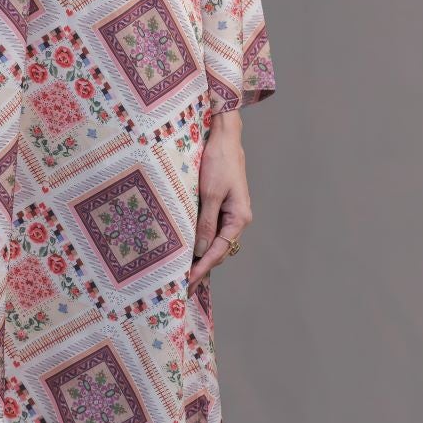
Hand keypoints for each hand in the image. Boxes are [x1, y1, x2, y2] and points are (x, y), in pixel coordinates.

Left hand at [187, 109, 251, 287]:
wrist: (223, 138)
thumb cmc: (219, 162)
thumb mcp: (210, 194)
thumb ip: (206, 223)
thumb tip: (201, 250)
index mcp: (239, 217)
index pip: (219, 250)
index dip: (203, 268)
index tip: (188, 282)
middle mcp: (236, 218)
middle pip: (219, 250)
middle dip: (202, 267)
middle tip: (183, 283)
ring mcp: (229, 212)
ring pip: (214, 241)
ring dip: (200, 255)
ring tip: (183, 271)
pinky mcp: (220, 205)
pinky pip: (210, 228)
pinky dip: (200, 240)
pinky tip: (187, 247)